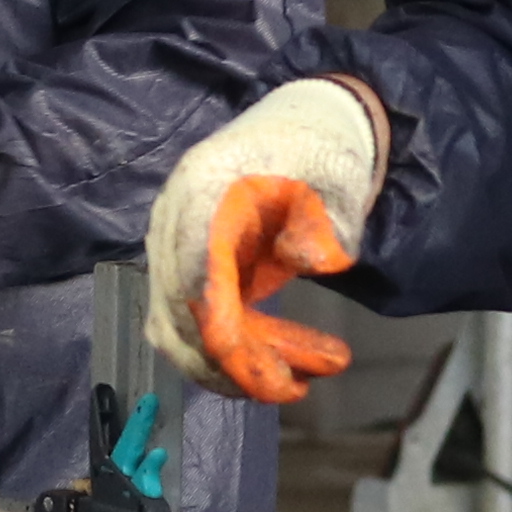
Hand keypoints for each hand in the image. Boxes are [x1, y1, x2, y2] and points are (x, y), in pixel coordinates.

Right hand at [138, 79, 385, 401]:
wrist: (302, 125)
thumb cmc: (322, 152)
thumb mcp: (339, 179)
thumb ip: (327, 223)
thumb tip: (308, 260)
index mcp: (204, 191)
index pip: (197, 281)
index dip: (231, 343)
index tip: (283, 381)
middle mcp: (172, 220)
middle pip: (180, 315)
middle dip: (239, 365)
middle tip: (302, 385)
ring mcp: (171, 242)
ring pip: (177, 327)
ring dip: (231, 365)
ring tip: (297, 378)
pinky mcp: (183, 262)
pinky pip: (187, 320)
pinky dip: (224, 350)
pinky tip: (271, 360)